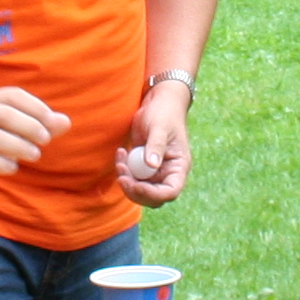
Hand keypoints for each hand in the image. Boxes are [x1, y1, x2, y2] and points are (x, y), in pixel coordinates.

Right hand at [0, 86, 65, 194]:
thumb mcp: (18, 132)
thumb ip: (42, 126)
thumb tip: (65, 122)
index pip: (12, 95)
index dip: (35, 107)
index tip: (53, 122)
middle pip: (2, 114)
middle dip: (28, 126)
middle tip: (46, 140)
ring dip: (17, 145)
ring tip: (35, 155)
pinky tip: (13, 168)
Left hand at [115, 80, 192, 206]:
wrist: (158, 101)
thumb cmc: (163, 112)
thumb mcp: (159, 127)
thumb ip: (156, 146)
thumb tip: (151, 165)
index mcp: (179, 167)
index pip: (170, 192)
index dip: (152, 194)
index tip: (136, 185)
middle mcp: (168, 173)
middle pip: (153, 197)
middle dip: (135, 190)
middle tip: (122, 176)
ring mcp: (155, 171)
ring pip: (139, 189)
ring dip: (127, 180)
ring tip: (120, 159)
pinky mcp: (143, 166)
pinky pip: (132, 177)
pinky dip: (124, 170)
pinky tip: (121, 152)